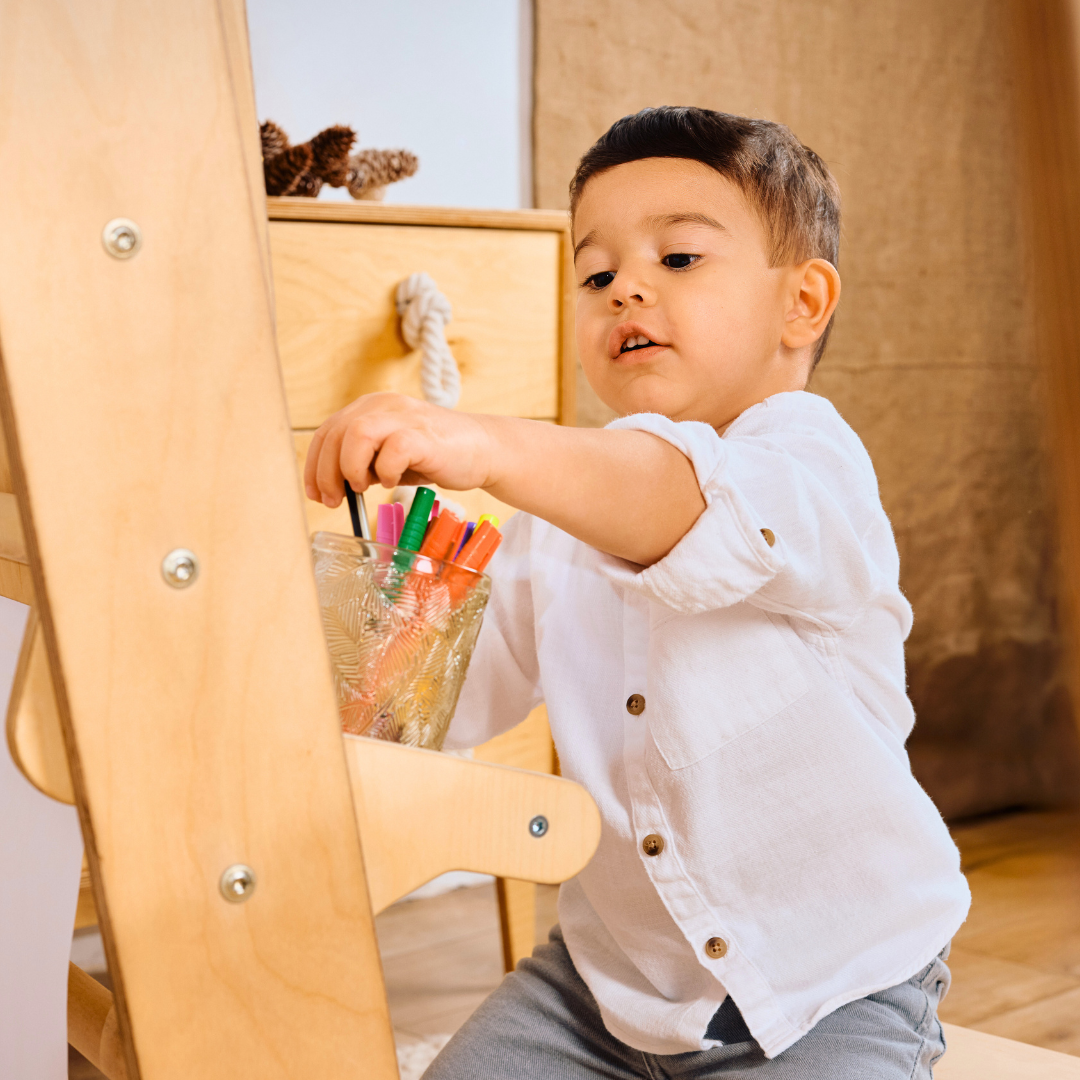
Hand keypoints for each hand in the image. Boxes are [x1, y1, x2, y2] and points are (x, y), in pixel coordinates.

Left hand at [304, 393, 495, 507]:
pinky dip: (386, 471)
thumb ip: (364, 460)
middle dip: (326, 472)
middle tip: (335, 500)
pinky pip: (393, 450)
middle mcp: (384, 406)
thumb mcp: (391, 454)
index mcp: (371, 407)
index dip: (314, 465)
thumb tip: (334, 486)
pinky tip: (393, 481)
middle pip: (336, 433)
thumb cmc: (436, 454)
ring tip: (365, 486)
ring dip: (352, 467)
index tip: (316, 493)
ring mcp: (405, 417)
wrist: (483, 449)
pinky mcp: (424, 435)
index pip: (327, 431)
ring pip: (357, 434)